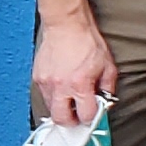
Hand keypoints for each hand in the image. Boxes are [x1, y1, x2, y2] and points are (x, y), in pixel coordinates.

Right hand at [30, 13, 116, 127]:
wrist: (66, 24)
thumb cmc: (86, 41)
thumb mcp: (107, 66)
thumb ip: (107, 88)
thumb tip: (104, 102)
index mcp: (80, 84)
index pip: (85, 116)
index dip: (91, 118)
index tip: (92, 114)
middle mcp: (61, 86)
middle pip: (62, 120)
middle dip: (71, 121)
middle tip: (78, 115)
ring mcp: (46, 82)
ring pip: (51, 108)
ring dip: (61, 107)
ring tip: (70, 97)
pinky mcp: (38, 76)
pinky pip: (45, 95)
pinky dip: (54, 95)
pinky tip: (62, 85)